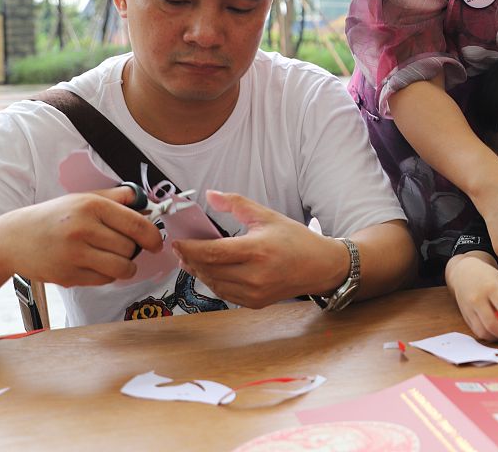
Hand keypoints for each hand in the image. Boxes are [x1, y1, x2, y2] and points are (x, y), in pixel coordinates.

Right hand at [1, 186, 163, 286]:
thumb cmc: (53, 218)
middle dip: (133, 250)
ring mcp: (74, 254)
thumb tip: (144, 201)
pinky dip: (106, 275)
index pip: (137, 224)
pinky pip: (104, 280)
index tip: (156, 243)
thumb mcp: (82, 198)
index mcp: (91, 206)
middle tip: (123, 247)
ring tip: (114, 259)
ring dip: (124, 267)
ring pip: (121, 268)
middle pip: (130, 248)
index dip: (152, 236)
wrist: (13, 239)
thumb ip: (115, 197)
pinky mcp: (68, 275)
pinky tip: (95, 265)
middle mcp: (83, 229)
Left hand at [174, 191, 336, 308]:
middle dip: (190, 259)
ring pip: (214, 284)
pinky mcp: (254, 303)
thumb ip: (237, 204)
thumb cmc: (295, 240)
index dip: (190, 248)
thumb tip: (210, 195)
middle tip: (180, 248)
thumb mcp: (267, 215)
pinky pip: (225, 293)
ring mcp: (255, 292)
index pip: (213, 252)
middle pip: (209, 269)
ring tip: (190, 259)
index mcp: (258, 250)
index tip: (177, 241)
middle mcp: (255, 275)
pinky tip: (209, 270)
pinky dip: (213, 282)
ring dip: (199, 271)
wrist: (320, 267)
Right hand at [445, 254, 497, 341]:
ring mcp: (470, 309)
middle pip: (491, 324)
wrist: (463, 273)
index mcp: (491, 288)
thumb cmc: (484, 275)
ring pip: (482, 331)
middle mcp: (478, 299)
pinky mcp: (465, 316)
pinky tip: (495, 334)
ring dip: (496, 338)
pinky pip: (476, 331)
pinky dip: (487, 336)